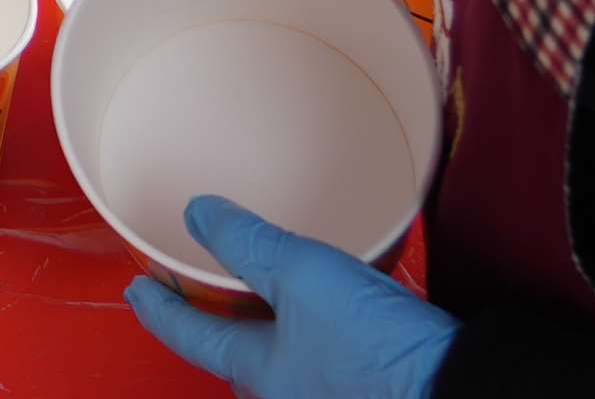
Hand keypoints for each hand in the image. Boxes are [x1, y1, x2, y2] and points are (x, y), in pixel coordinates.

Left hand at [126, 195, 456, 398]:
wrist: (459, 387)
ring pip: (281, 361)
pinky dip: (308, 331)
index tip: (135, 290)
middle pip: (237, 358)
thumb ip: (246, 243)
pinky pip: (320, 358)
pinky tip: (328, 311)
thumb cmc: (375, 348)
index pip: (192, 338)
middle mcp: (290, 395)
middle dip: (216, 327)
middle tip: (198, 291)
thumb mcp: (302, 275)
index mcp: (261, 375)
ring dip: (266, 329)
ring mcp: (329, 395)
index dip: (159, 308)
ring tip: (262, 293)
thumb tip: (197, 213)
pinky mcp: (367, 386)